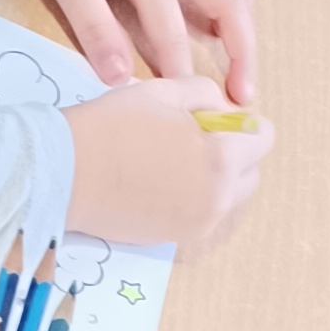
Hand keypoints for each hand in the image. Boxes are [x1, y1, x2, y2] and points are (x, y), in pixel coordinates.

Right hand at [65, 77, 274, 250]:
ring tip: (171, 161)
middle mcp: (220, 198)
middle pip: (251, 172)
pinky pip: (203, 216)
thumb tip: (223, 111)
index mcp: (223, 157)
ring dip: (214, 179)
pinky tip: (157, 183)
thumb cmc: (112, 126)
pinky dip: (193, 199)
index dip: (240, 122)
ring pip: (228, 197)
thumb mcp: (164, 91)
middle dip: (232, 153)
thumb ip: (206, 95)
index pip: (264, 137)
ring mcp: (200, 224)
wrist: (65, 174)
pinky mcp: (177, 239)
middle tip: (189, 138)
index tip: (210, 118)